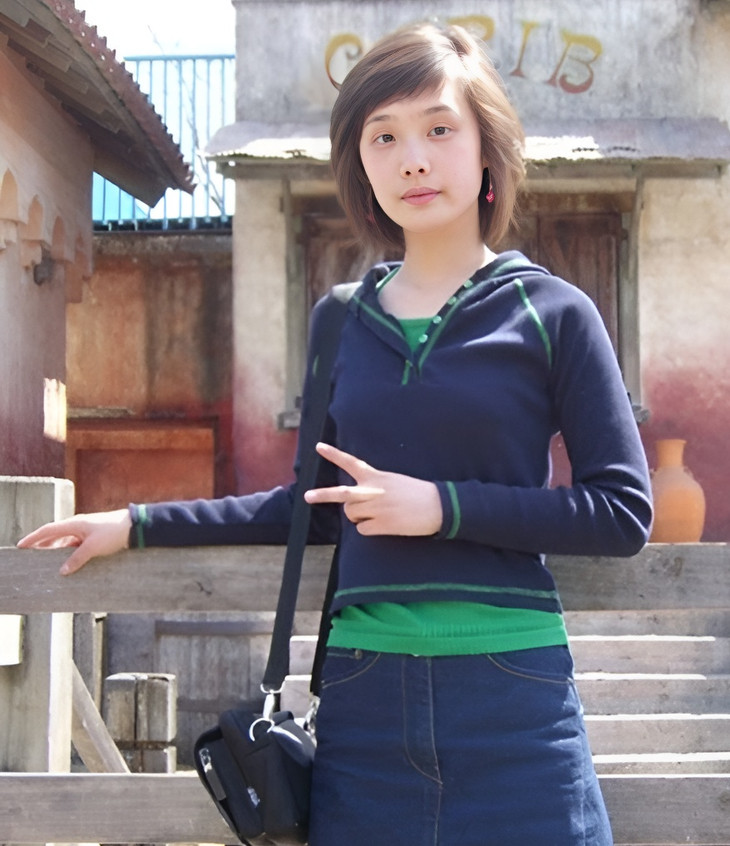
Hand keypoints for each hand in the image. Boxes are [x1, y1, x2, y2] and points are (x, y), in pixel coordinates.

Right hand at [16, 508, 131, 575]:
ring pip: (65, 542)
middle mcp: (77, 525)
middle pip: (54, 536)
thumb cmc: (113, 532)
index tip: (21, 546)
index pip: (48, 530)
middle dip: (41, 546)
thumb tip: (62, 571)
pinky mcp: (93, 537)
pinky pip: (75, 545)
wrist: (134, 527)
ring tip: (46, 563)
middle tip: (30, 557)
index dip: (33, 538)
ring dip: (56, 551)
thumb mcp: (93, 548)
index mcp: (74, 523)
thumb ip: (76, 559)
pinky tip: (67, 563)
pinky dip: (69, 553)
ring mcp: (85, 531)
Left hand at [304, 443, 441, 535]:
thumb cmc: (417, 493)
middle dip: (322, 495)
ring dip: (358, 517)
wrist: (438, 506)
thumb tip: (357, 503)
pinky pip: (362, 530)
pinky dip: (369, 530)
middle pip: (341, 494)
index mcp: (377, 476)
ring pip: (351, 515)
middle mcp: (373, 490)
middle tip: (307, 496)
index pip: (351, 462)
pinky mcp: (381, 524)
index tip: (318, 447)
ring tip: (377, 515)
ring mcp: (376, 508)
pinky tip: (384, 526)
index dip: (334, 454)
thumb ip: (374, 487)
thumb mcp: (393, 481)